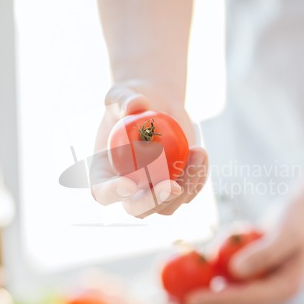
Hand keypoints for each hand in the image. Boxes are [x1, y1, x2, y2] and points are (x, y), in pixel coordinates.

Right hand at [90, 82, 208, 217]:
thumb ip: (124, 99)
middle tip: (172, 185)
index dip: (113, 194)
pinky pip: (189, 192)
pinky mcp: (177, 187)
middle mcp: (127, 191)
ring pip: (168, 206)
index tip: (129, 184)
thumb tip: (136, 106)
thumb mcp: (123, 94)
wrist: (157, 106)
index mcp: (104, 175)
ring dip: (185, 187)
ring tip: (197, 153)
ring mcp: (153, 192)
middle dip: (154, 202)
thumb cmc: (133, 100)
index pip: (102, 193)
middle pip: (137, 209)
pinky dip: (197, 177)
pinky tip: (201, 154)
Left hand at [180, 199, 303, 303]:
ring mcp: (258, 286)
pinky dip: (201, 282)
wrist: (300, 213)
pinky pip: (221, 283)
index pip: (246, 299)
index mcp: (284, 289)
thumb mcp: (284, 232)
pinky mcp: (248, 278)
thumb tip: (234, 273)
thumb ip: (263, 253)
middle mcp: (270, 293)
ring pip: (222, 298)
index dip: (216, 301)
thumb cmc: (295, 219)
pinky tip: (176, 283)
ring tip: (166, 302)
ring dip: (195, 301)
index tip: (189, 300)